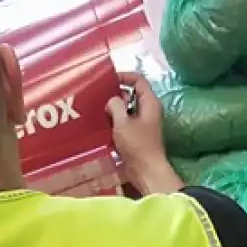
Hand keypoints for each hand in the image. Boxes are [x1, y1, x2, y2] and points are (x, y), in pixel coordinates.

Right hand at [106, 72, 182, 194]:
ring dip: (114, 108)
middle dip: (116, 93)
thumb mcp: (123, 123)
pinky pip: (125, 122)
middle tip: (99, 95)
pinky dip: (115, 121)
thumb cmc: (137, 145)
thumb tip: (112, 100)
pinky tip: (102, 124)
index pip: (138, 80)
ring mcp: (143, 123)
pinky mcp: (137, 134)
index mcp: (149, 103)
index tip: (108, 79)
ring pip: (127, 108)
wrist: (146, 171)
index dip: (124, 76)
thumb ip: (116, 106)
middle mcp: (148, 110)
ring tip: (97, 108)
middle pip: (132, 93)